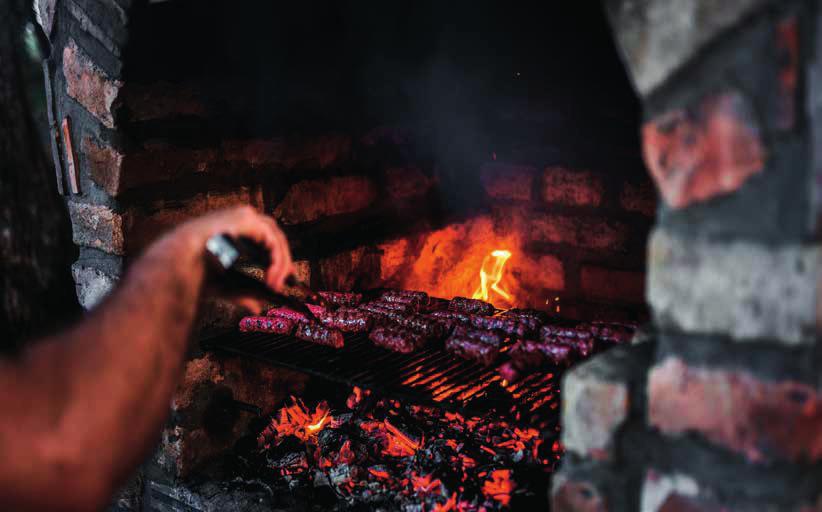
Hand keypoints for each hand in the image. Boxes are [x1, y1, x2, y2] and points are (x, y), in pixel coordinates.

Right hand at [169, 206, 294, 291]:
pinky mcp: (246, 218)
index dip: (277, 257)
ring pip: (275, 238)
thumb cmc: (195, 272)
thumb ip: (243, 294)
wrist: (178, 265)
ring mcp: (242, 216)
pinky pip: (271, 240)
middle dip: (282, 260)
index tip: (286, 276)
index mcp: (231, 229)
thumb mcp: (225, 285)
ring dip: (280, 262)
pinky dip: (276, 260)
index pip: (264, 239)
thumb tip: (256, 307)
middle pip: (272, 237)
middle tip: (288, 281)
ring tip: (276, 285)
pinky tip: (272, 278)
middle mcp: (238, 218)